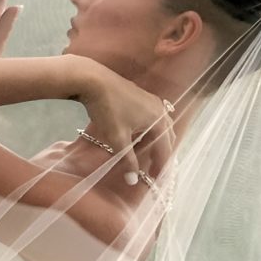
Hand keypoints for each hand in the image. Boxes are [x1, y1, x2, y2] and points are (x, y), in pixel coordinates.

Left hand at [76, 63, 170, 182]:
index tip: (157, 181)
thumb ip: (127, 159)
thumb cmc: (107, 109)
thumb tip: (133, 181)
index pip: (165, 149)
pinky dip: (149, 131)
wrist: (92, 79)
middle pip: (167, 137)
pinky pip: (152, 118)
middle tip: (154, 171)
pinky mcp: (140, 96)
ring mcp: (151, 100)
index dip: (161, 166)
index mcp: (158, 120)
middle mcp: (159, 109)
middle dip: (162, 154)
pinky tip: (138, 137)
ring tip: (147, 156)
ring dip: (156, 142)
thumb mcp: (117, 138)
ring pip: (160, 126)